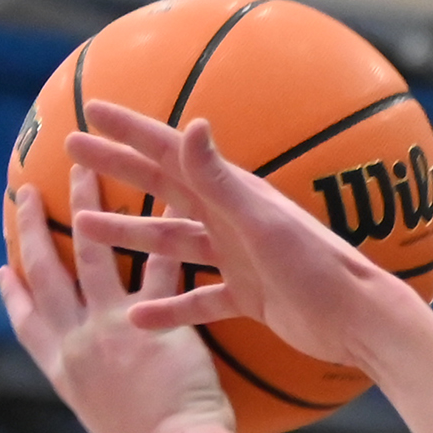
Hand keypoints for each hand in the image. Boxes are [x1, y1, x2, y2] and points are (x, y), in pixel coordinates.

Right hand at [0, 163, 232, 432]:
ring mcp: (110, 327)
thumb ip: (104, 399)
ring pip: (92, 251)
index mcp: (63, 372)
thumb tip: (111, 397)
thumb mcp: (111, 429)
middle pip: (46, 272)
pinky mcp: (151, 319)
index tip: (4, 265)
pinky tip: (165, 198)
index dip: (13, 292)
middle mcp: (77, 344)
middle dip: (30, 228)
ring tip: (84, 171)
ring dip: (85, 207)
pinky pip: (157, 263)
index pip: (28, 323)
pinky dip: (160, 231)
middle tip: (22, 192)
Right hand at [66, 104, 401, 371]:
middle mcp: (234, 220)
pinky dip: (170, 307)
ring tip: (87, 230)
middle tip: (73, 154)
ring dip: (132, 237)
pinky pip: (198, 300)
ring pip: (173, 244)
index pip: (172, 154)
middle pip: (163, 189)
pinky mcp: (249, 297)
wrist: (359, 321)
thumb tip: (195, 125)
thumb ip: (222, 181)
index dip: (130, 132)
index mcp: (236, 194)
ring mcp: (240, 258)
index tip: (90, 111)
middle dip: (119, 171)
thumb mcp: (263, 223)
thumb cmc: (318, 268)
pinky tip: (137, 317)